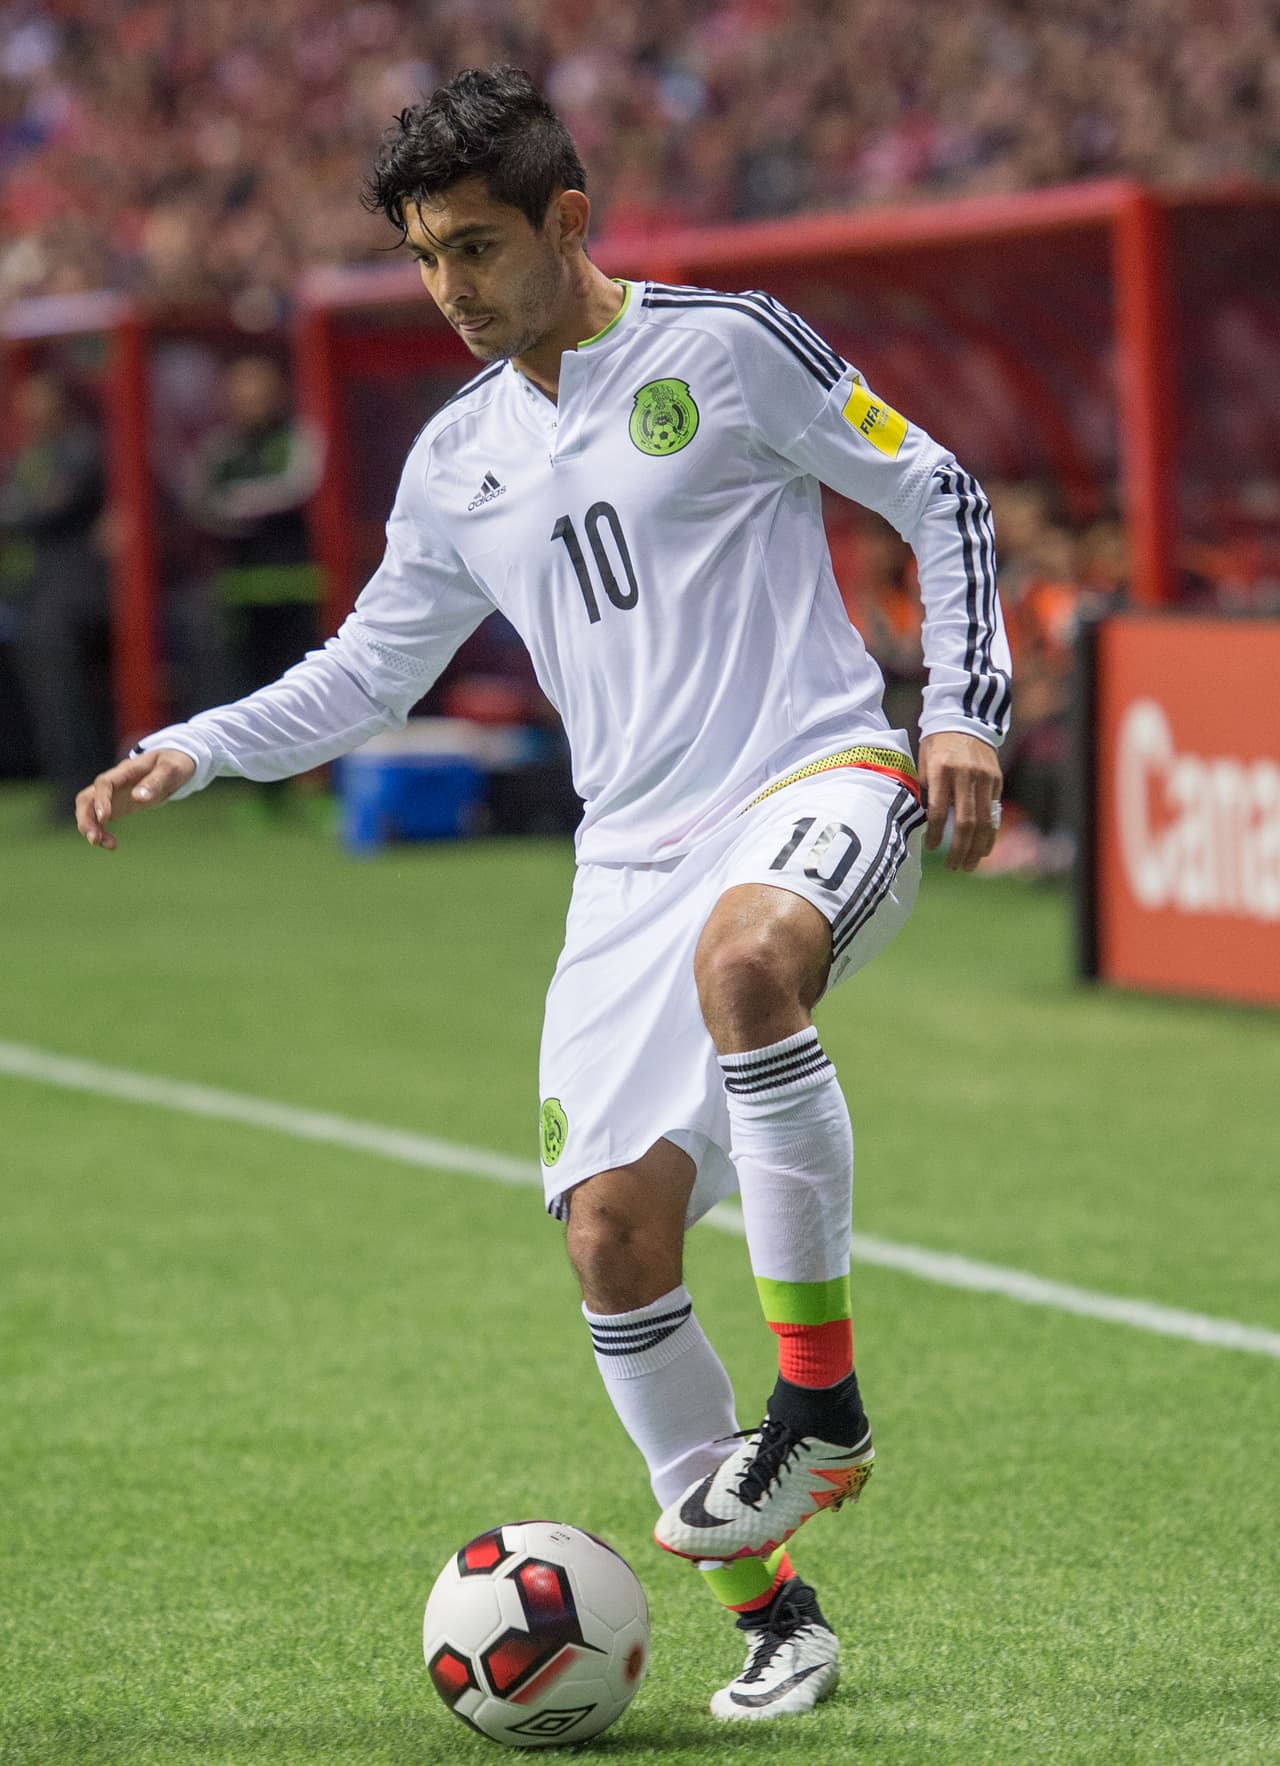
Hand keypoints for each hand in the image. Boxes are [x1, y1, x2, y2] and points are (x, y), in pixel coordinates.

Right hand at [76, 748, 195, 849]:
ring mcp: (112, 795)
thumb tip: (138, 797)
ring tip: (105, 845)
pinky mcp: (116, 806)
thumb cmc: (174, 764)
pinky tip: (112, 845)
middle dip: (86, 818)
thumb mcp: (171, 770)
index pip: (104, 782)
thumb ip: (156, 782)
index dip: (101, 799)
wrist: (174, 766)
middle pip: (87, 797)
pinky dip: (101, 832)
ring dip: (90, 827)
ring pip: (88, 809)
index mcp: (126, 770)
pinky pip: (99, 819)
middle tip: (94, 838)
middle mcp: (114, 782)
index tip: (105, 818)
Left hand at [918, 732, 1002, 871]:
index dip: (935, 833)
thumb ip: (926, 792)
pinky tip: (983, 849)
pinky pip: (994, 813)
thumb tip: (924, 824)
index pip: (938, 810)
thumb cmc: (936, 746)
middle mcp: (966, 776)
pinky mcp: (997, 780)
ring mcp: (985, 779)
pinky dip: (989, 833)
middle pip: (966, 822)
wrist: (964, 720)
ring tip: (969, 865)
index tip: (931, 848)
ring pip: (984, 821)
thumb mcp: (924, 764)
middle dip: (960, 849)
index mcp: (942, 771)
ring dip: (977, 848)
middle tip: (954, 867)